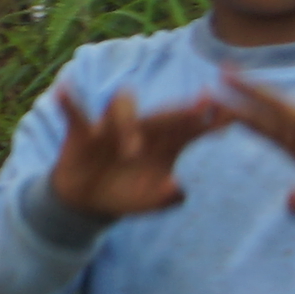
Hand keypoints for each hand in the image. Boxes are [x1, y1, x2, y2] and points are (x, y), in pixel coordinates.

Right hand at [44, 88, 235, 221]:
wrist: (89, 200)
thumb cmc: (126, 195)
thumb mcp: (149, 202)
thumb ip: (165, 198)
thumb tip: (178, 189)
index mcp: (165, 144)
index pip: (191, 129)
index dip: (210, 121)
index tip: (231, 116)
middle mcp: (142, 128)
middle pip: (163, 114)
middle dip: (182, 111)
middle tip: (203, 105)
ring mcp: (113, 126)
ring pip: (123, 108)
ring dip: (128, 124)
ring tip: (130, 149)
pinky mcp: (84, 131)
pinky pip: (77, 113)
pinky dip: (70, 102)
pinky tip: (63, 90)